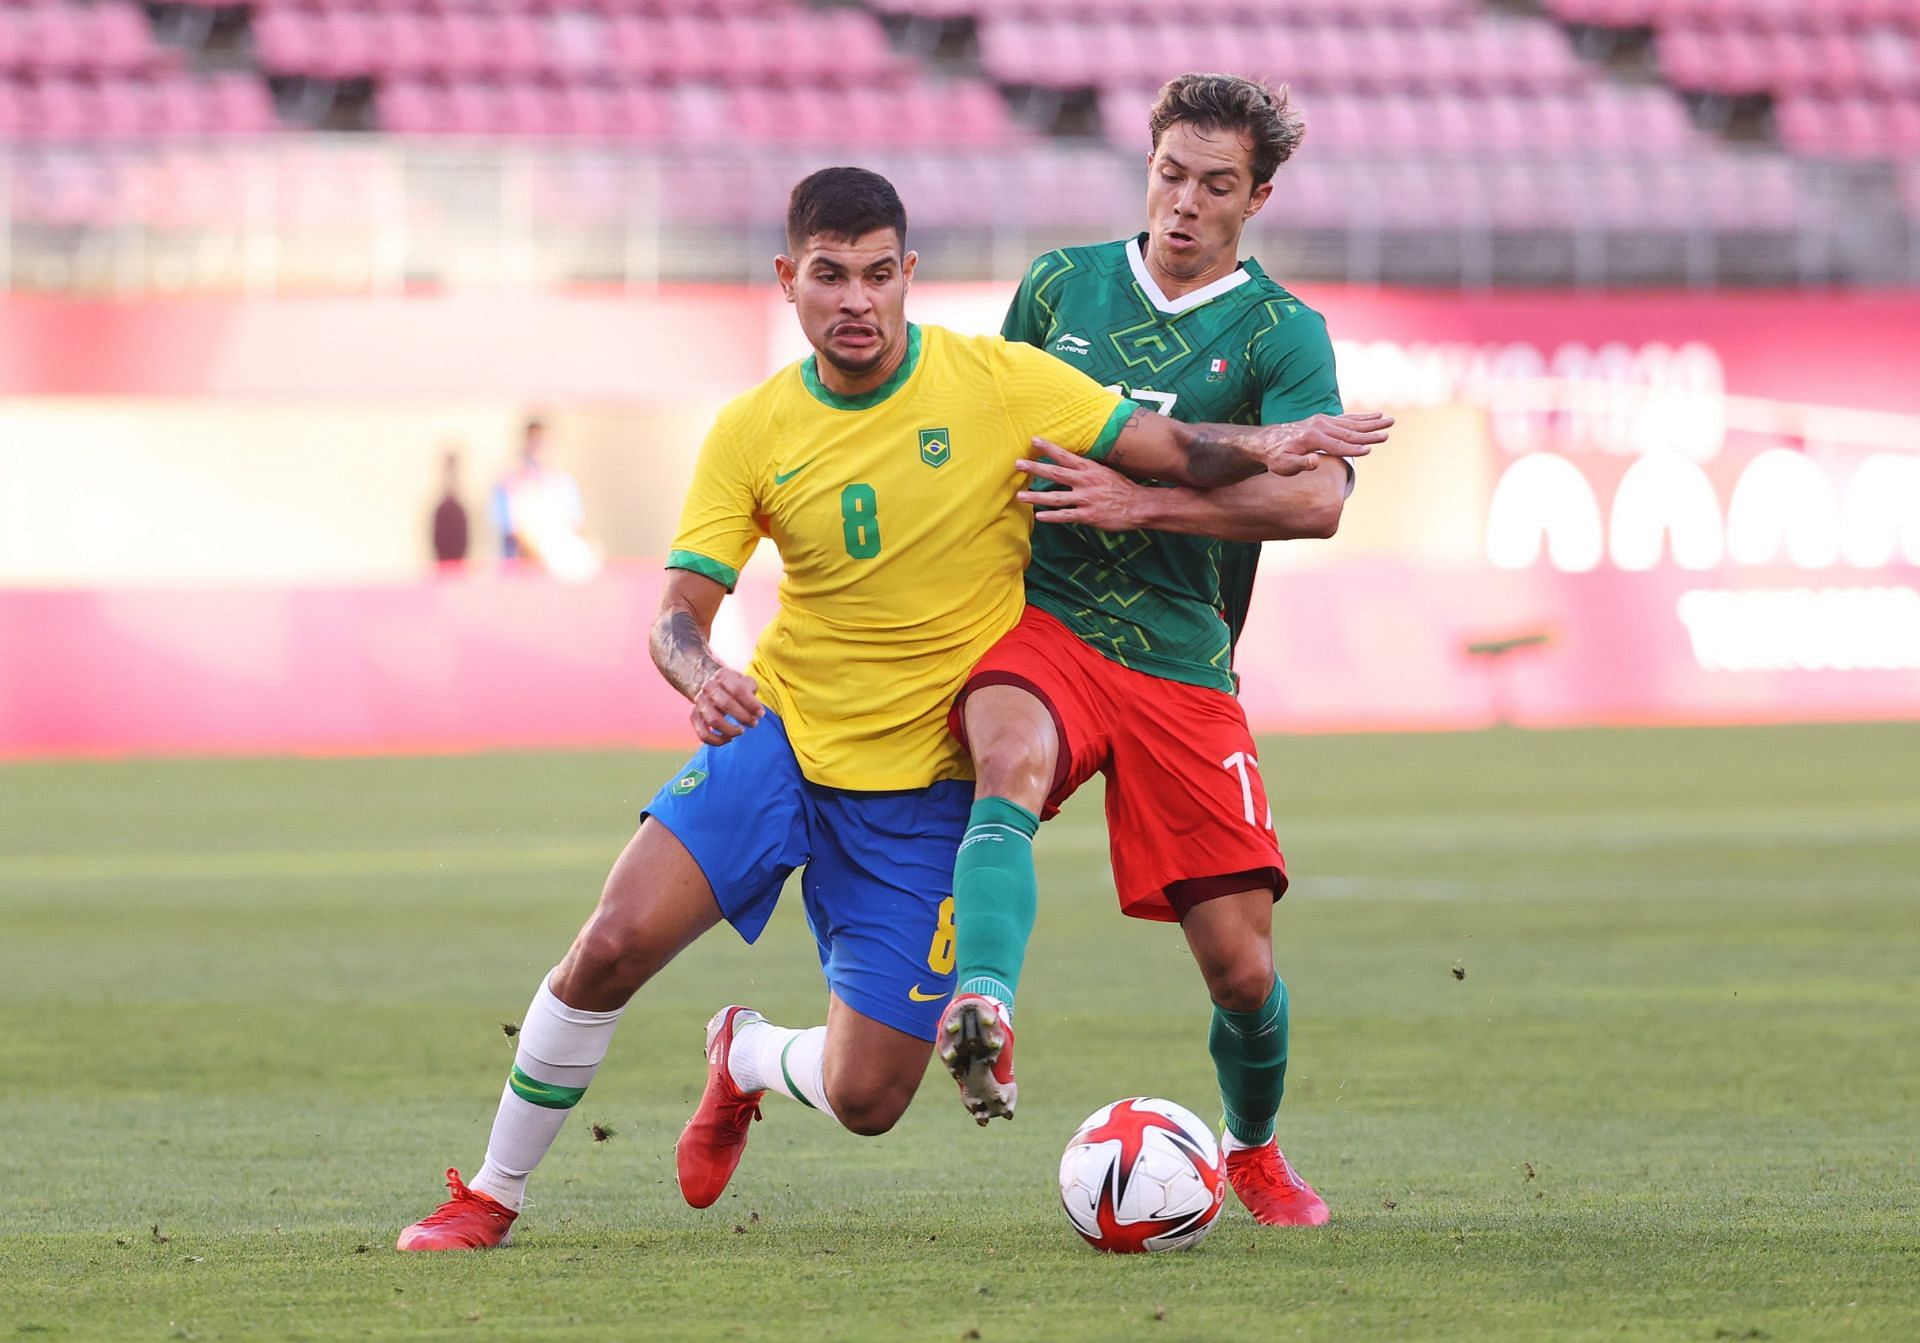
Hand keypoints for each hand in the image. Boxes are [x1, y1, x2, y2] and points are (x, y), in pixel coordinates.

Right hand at [689, 665, 764, 745]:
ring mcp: (700, 701)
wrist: (713, 686)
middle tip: (754, 723)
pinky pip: (703, 734)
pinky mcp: (694, 715)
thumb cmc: (735, 687)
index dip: (751, 704)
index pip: (738, 689)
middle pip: (726, 704)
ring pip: (713, 721)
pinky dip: (717, 740)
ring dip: (730, 730)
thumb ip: (752, 693)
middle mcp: (709, 686)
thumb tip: (756, 712)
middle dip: (743, 717)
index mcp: (723, 675)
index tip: (761, 714)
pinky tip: (729, 738)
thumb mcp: (746, 683)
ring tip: (741, 731)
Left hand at [1016, 443, 1149, 530]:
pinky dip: (1052, 516)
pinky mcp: (1088, 515)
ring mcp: (1086, 499)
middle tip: (1018, 464)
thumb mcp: (1106, 472)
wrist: (1139, 505)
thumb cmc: (1122, 488)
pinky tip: (1039, 516)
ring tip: (1020, 496)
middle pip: (1055, 473)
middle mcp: (1085, 482)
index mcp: (1089, 469)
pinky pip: (1066, 516)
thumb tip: (1072, 464)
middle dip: (1035, 469)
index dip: (1049, 448)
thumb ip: (1088, 469)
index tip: (1034, 440)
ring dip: (1036, 497)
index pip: (1065, 456)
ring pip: (1056, 498)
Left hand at [1245, 412, 1391, 476]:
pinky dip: (1362, 417)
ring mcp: (1323, 421)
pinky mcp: (1325, 420)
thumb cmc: (1276, 457)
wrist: (1268, 441)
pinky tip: (1376, 415)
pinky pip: (1347, 419)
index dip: (1353, 449)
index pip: (1337, 445)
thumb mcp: (1284, 465)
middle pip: (1349, 431)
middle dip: (1370, 433)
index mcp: (1312, 438)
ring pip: (1352, 423)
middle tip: (1388, 433)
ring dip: (1372, 422)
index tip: (1370, 449)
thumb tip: (1315, 462)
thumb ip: (1300, 464)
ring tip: (1389, 420)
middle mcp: (1320, 426)